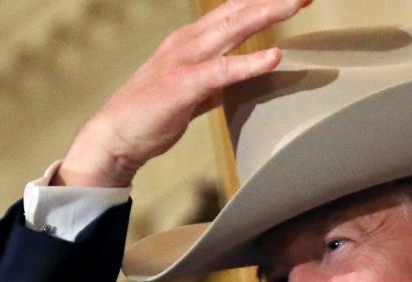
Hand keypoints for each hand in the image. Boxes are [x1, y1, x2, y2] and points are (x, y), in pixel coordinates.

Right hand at [55, 0, 311, 187]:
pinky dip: (250, 62)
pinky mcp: (184, 85)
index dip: (262, 0)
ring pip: (233, 29)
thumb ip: (218, 78)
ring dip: (267, 14)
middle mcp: (189, 41)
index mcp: (192, 39)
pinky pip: (223, 70)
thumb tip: (241, 76)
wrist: (116, 136)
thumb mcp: (193, 88)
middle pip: (238, 10)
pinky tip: (274, 56)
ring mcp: (185, 59)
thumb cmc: (153, 113)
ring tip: (295, 3)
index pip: (233, 10)